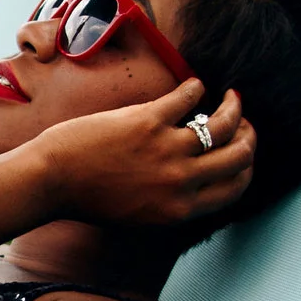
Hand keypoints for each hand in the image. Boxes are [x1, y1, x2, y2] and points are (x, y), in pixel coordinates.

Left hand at [32, 78, 255, 226]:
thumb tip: (199, 179)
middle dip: (249, 134)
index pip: (236, 187)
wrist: (50, 180)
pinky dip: (195, 87)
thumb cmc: (88, 197)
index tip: (242, 150)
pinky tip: (192, 86)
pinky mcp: (148, 121)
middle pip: (240, 155)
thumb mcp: (139, 214)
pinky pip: (188, 97)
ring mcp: (167, 151)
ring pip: (223, 124)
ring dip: (233, 106)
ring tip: (230, 97)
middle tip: (242, 120)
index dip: (247, 166)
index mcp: (180, 210)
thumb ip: (173, 201)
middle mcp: (181, 183)